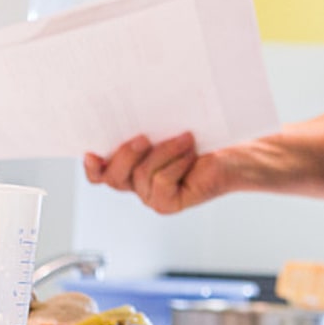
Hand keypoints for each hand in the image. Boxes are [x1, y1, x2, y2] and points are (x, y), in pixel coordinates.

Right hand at [83, 131, 233, 214]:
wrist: (232, 156)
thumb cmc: (199, 140)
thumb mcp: (164, 130)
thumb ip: (141, 132)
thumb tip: (124, 119)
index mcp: (130, 168)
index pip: (100, 175)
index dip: (91, 167)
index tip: (90, 153)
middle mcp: (137, 186)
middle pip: (113, 177)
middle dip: (125, 154)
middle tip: (144, 136)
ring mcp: (152, 199)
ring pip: (141, 175)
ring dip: (163, 152)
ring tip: (185, 138)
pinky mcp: (169, 205)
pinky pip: (161, 182)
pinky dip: (176, 163)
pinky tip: (190, 153)